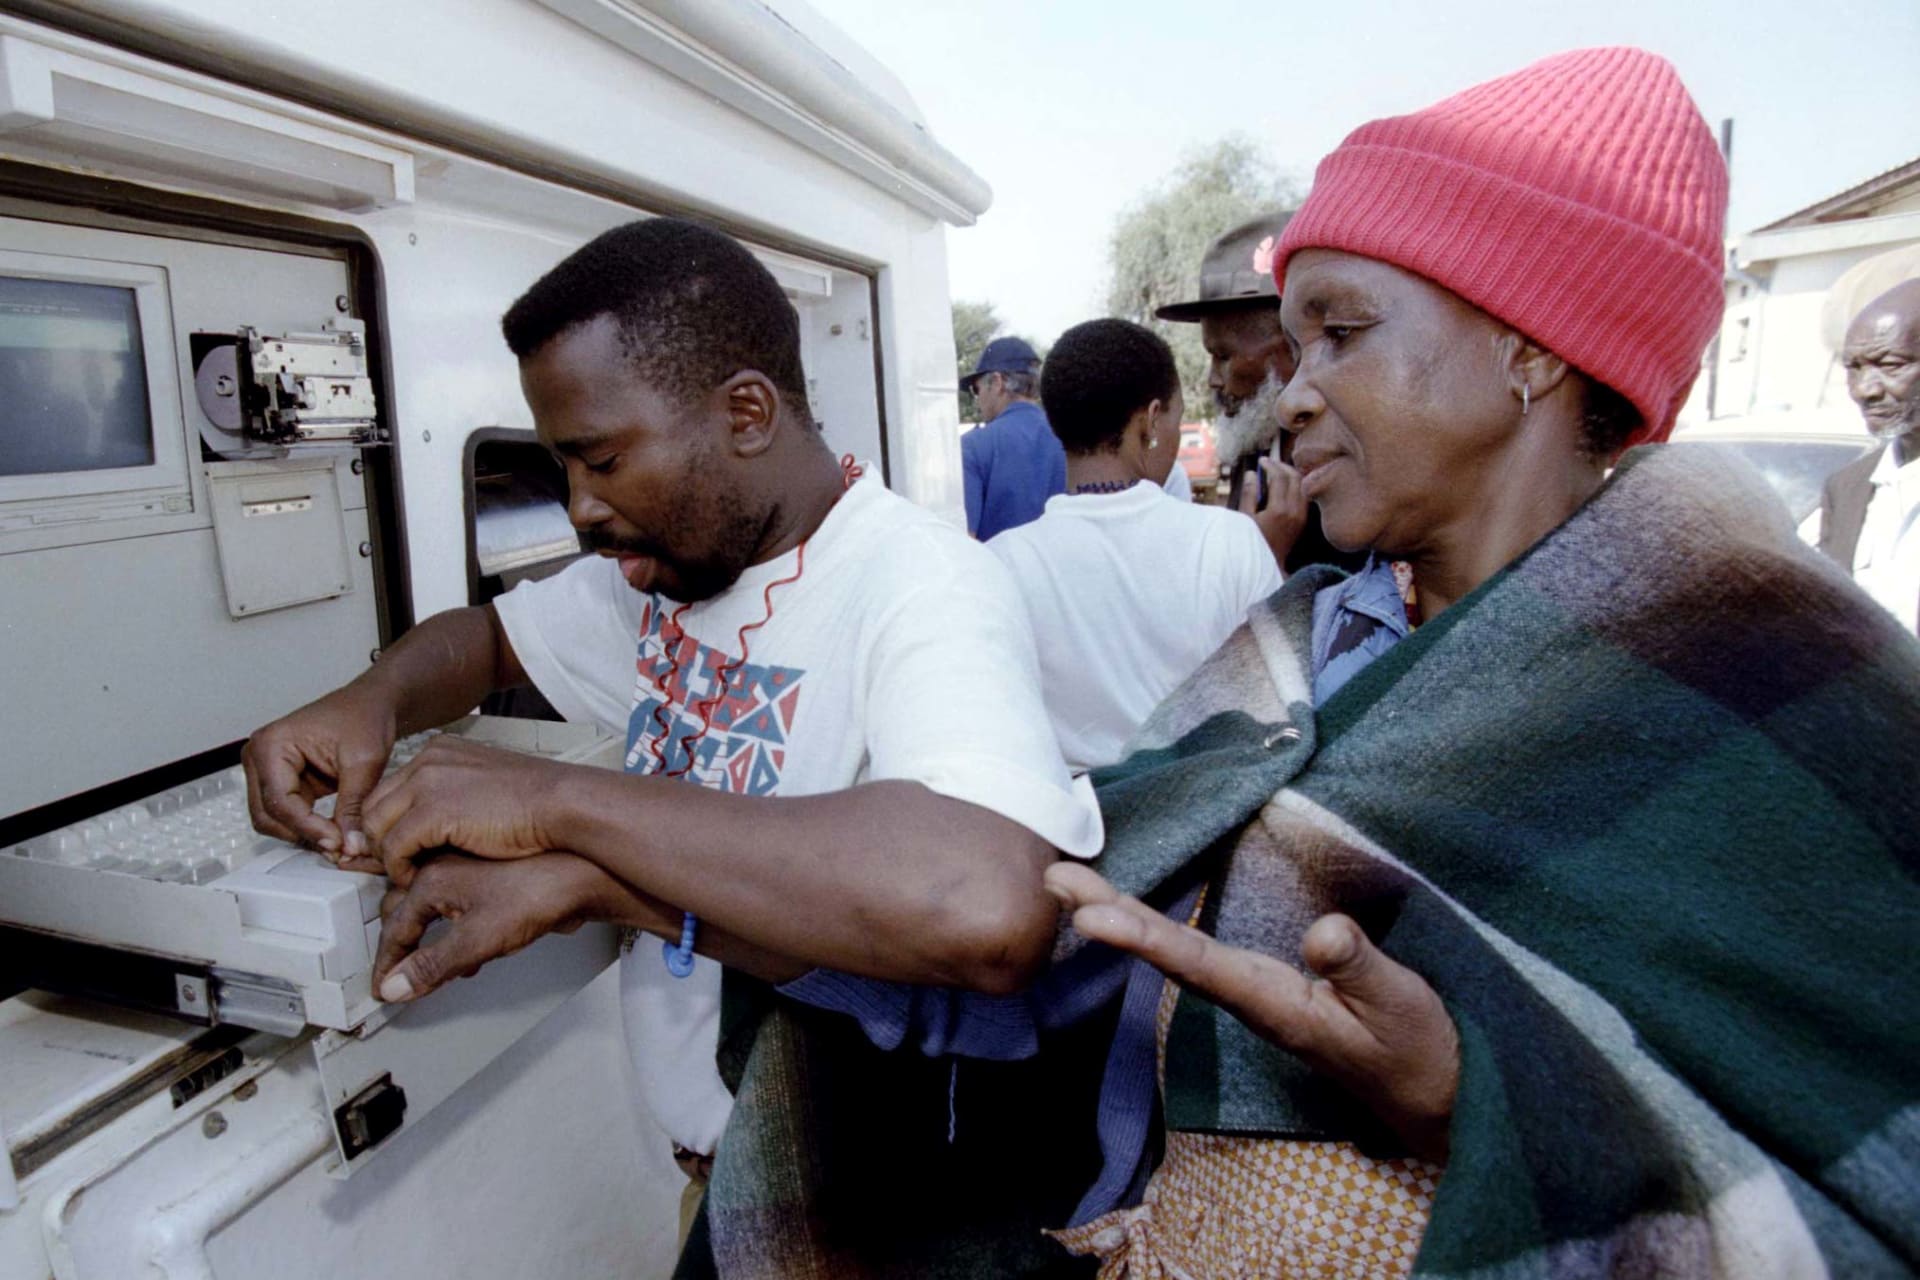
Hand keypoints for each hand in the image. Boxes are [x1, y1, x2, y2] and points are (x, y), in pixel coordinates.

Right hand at [243, 689, 395, 858]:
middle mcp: (260, 757)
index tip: (337, 843)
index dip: (308, 827)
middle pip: (267, 815)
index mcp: (271, 745)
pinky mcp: (282, 781)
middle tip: (339, 846)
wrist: (370, 703)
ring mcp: (267, 770)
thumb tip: (349, 846)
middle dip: (302, 833)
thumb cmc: (364, 717)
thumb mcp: (364, 763)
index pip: (279, 801)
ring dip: (303, 833)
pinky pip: (286, 814)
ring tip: (338, 840)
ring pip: (273, 820)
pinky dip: (307, 826)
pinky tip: (334, 832)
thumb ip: (353, 807)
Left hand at [362, 736, 568, 885]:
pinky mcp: (432, 811)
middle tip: (396, 868)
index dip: (388, 825)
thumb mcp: (482, 789)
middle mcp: (427, 761)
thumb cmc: (536, 804)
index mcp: (439, 752)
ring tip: (409, 874)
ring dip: (387, 857)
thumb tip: (430, 828)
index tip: (396, 851)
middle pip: (374, 807)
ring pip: (376, 827)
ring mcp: (427, 783)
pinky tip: (417, 878)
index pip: (390, 790)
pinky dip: (399, 869)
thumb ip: (450, 799)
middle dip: (378, 842)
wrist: (562, 804)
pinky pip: (394, 847)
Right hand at [372, 852, 613, 1001]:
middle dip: (401, 946)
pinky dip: (454, 930)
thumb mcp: (478, 940)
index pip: (394, 927)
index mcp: (431, 878)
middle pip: (404, 911)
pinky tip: (472, 952)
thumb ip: (434, 966)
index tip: (381, 987)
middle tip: (398, 975)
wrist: (583, 876)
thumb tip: (397, 987)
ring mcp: (468, 871)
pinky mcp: (491, 878)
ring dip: (428, 939)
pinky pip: (458, 904)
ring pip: (432, 907)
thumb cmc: (536, 894)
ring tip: (432, 968)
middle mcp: (444, 868)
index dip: (387, 963)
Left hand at [1045, 862, 1458, 1161]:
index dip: (1141, 936)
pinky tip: (1131, 908)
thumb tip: (1321, 933)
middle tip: (1053, 878)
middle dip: (1109, 912)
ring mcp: (1254, 992)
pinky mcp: (1265, 985)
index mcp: (1273, 1002)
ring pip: (1174, 949)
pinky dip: (1156, 923)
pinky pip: (1195, 950)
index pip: (1195, 963)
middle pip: (1166, 952)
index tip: (1089, 916)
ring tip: (1070, 883)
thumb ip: (1359, 968)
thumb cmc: (1415, 1048)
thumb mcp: (1397, 1003)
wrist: (1431, 1092)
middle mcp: (1250, 996)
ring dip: (1122, 913)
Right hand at [1239, 456, 1306, 565]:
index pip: (1279, 477)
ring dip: (1290, 474)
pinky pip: (1303, 495)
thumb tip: (1252, 474)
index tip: (1261, 461)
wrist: (1267, 566)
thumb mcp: (1244, 519)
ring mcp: (1301, 516)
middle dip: (1282, 466)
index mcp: (1279, 510)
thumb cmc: (1251, 544)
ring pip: (1302, 485)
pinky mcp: (1303, 520)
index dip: (1270, 465)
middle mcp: (1294, 511)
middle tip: (1269, 463)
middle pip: (1295, 477)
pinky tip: (1284, 485)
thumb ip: (1249, 494)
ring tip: (1276, 471)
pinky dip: (1295, 485)